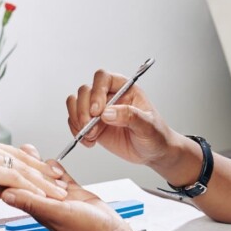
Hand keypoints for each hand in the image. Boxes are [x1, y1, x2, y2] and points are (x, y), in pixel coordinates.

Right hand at [0, 133, 66, 208]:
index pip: (12, 154)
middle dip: (44, 173)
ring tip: (57, 193)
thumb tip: (3, 189)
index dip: (33, 166)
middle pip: (21, 159)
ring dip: (42, 182)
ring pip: (20, 168)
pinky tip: (40, 196)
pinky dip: (28, 187)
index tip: (49, 176)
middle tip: (61, 184)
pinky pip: (11, 177)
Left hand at [2, 161, 141, 230]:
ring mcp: (60, 196)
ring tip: (30, 150)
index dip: (8, 175)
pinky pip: (62, 177)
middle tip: (14, 151)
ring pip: (45, 175)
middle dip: (23, 164)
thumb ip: (31, 202)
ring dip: (39, 164)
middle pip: (30, 178)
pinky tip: (54, 162)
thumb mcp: (54, 213)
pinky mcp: (74, 192)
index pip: (17, 188)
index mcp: (37, 207)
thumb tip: (5, 194)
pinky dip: (57, 169)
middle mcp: (46, 201)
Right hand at [66, 70, 181, 166]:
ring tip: (91, 135)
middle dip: (83, 110)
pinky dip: (77, 132)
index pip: (103, 78)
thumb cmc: (155, 135)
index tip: (98, 111)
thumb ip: (130, 116)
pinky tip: (89, 142)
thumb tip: (108, 113)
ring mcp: (98, 110)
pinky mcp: (92, 124)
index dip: (97, 92)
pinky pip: (74, 121)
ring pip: (76, 103)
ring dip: (78, 120)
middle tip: (91, 128)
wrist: (153, 152)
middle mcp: (109, 95)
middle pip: (85, 91)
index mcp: (125, 88)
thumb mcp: (148, 126)